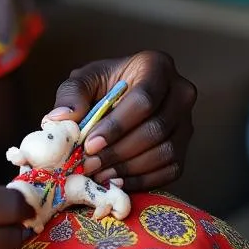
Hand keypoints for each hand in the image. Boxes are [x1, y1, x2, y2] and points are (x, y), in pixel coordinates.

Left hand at [46, 51, 195, 191]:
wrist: (120, 97)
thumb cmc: (103, 85)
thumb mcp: (83, 80)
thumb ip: (71, 95)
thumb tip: (61, 118)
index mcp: (156, 66)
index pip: (144, 99)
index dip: (117, 125)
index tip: (90, 144)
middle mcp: (180, 93)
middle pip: (156, 129)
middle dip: (119, 151)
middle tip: (89, 164)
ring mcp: (186, 122)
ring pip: (165, 152)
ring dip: (129, 168)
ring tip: (99, 174)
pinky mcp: (185, 148)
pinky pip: (170, 170)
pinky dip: (143, 180)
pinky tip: (116, 182)